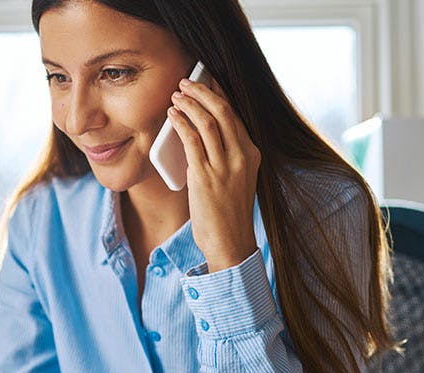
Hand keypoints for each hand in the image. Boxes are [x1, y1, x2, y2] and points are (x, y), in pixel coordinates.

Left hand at [167, 76, 261, 271]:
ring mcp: (224, 166)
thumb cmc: (228, 213)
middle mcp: (241, 156)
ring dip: (189, 103)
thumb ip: (224, 156)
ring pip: (207, 121)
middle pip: (223, 110)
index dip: (218, 93)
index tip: (206, 79)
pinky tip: (173, 116)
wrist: (230, 242)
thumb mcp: (235, 178)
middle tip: (185, 82)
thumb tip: (200, 133)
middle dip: (202, 91)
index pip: (235, 114)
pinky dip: (181, 123)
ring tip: (175, 95)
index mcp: (251, 154)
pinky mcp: (205, 176)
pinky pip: (192, 140)